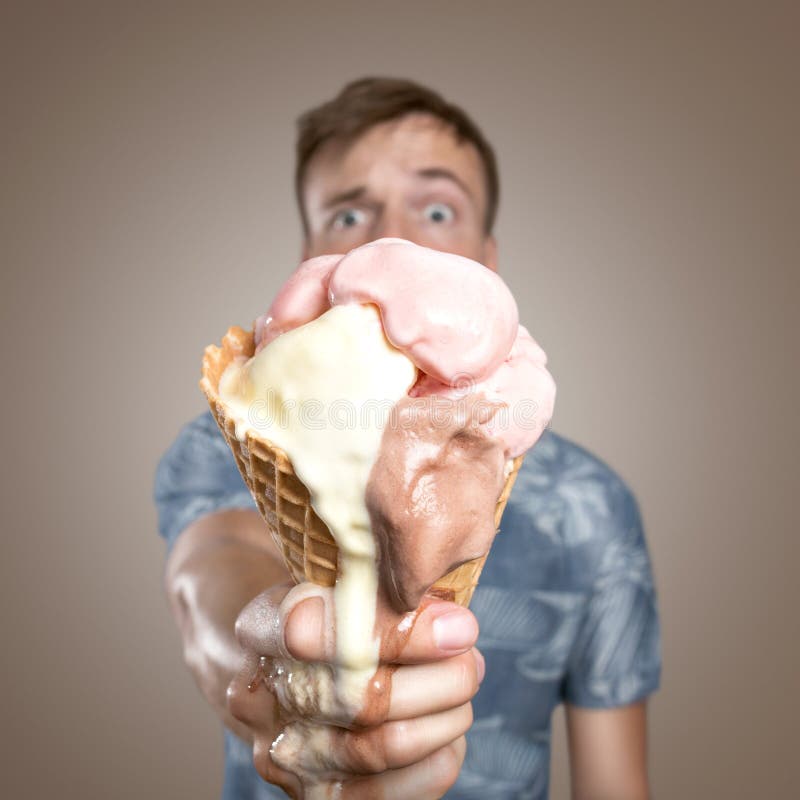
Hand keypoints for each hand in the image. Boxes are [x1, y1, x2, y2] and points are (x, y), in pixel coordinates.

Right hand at [227, 582, 484, 798]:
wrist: (283, 667)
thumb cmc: (327, 612)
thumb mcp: (339, 580)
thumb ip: (381, 590)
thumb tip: (453, 624)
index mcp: (262, 629)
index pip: (315, 631)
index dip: (395, 634)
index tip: (459, 626)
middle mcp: (263, 699)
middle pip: (364, 698)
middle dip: (441, 678)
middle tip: (471, 654)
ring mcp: (288, 756)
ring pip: (385, 747)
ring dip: (446, 715)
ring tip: (464, 682)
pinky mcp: (318, 797)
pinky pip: (395, 793)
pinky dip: (439, 757)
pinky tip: (447, 726)